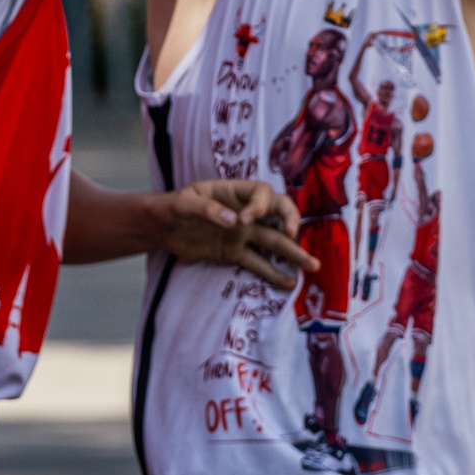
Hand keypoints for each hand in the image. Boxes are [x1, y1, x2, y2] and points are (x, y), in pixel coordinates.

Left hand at [156, 178, 315, 290]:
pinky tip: (288, 282)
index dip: (259, 205)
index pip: (260, 193)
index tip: (245, 220)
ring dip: (293, 252)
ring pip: (273, 241)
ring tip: (312, 265)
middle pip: (278, 211)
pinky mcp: (235, 253)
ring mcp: (242, 234)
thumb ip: (206, 209)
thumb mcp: (184, 203)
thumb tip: (233, 222)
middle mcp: (245, 212)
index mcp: (235, 192)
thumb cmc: (173, 206)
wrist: (161, 226)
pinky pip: (258, 262)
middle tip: (292, 233)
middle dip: (289, 220)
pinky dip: (272, 273)